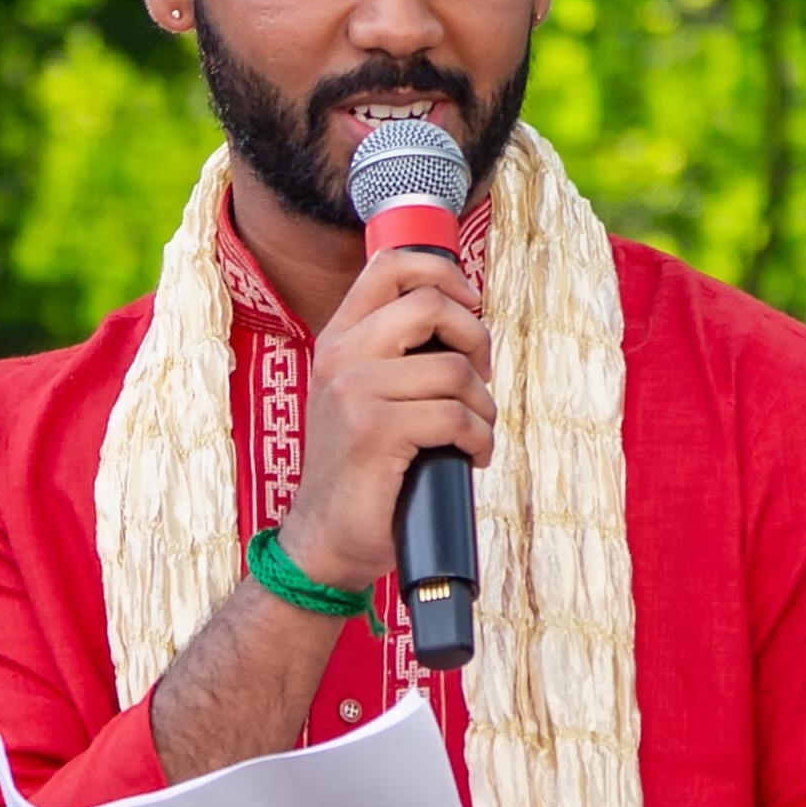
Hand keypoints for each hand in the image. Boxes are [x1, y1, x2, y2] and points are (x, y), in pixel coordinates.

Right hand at [275, 242, 494, 596]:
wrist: (324, 540)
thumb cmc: (358, 472)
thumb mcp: (363, 397)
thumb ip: (394, 356)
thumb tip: (462, 322)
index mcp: (338, 340)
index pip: (390, 266)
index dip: (443, 273)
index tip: (468, 306)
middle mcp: (340, 357)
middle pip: (431, 304)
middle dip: (476, 339)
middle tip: (478, 377)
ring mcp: (354, 392)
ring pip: (453, 369)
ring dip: (481, 405)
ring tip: (474, 431)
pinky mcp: (375, 430)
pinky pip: (455, 416)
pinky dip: (479, 439)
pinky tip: (470, 457)